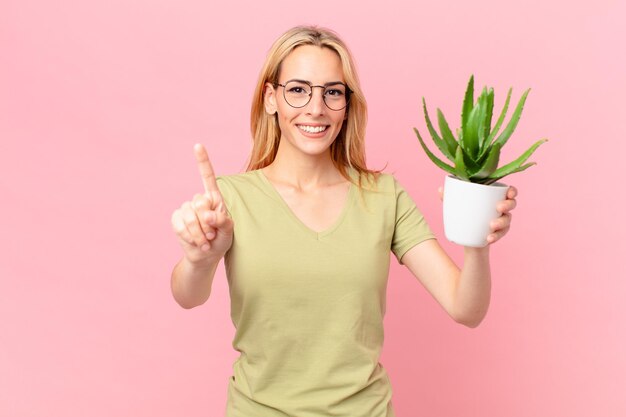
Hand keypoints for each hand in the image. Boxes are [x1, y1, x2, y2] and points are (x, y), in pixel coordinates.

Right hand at [170, 144, 233, 264]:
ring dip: (199, 233)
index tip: (198, 145)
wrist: (205, 255)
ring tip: (205, 242)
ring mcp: (186, 209)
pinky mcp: (176, 219)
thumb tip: (208, 215)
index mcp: (214, 198)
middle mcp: (199, 200)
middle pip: (199, 202)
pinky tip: (195, 242)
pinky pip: (180, 225)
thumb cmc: (220, 241)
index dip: (202, 161)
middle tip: (212, 236)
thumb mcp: (229, 232)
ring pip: (190, 216)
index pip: (207, 177)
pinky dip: (189, 237)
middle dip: (207, 223)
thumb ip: (223, 222)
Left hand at [438, 185, 517, 244]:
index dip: (512, 191)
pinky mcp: (499, 233)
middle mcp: (501, 208)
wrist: (466, 238)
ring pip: (508, 219)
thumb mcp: (456, 206)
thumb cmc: (464, 215)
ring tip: (491, 225)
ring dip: (501, 222)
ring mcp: (501, 221)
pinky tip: (489, 238)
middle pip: (512, 203)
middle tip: (498, 208)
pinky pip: (502, 234)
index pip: (508, 191)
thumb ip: (449, 198)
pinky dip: (496, 236)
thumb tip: (440, 189)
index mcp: (493, 197)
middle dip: (507, 205)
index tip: (509, 193)